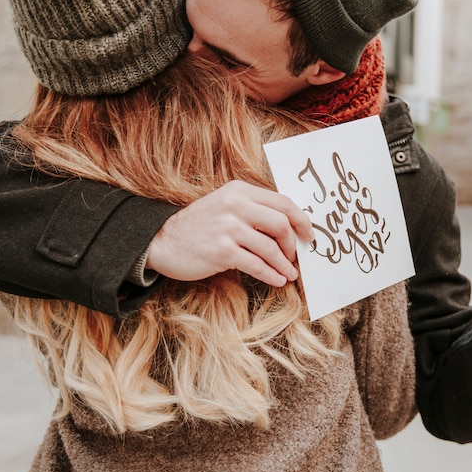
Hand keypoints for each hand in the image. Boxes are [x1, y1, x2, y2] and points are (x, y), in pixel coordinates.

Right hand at [146, 180, 313, 285]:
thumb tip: (289, 229)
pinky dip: (271, 275)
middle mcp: (235, 205)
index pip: (282, 202)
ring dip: (284, 265)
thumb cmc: (200, 226)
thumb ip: (253, 210)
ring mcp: (228, 228)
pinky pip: (257, 266)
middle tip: (296, 258)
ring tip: (289, 274)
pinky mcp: (221, 252)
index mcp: (239, 190)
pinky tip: (278, 280)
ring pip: (271, 248)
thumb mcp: (225, 206)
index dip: (301, 220)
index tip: (308, 235)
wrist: (162, 241)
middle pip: (281, 224)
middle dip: (293, 245)